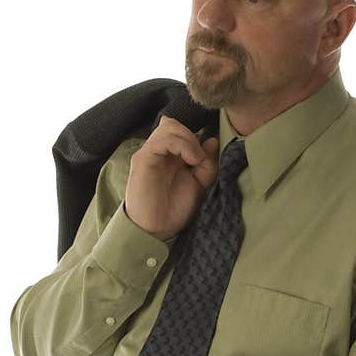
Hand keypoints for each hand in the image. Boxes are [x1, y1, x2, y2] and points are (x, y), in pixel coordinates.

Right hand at [124, 115, 219, 240]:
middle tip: (202, 159)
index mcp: (171, 156)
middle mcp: (160, 152)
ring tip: (197, 160)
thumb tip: (212, 141)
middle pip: (175, 124)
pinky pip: (162, 140)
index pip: (183, 130)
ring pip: (169, 126)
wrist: (155, 231)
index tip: (209, 156)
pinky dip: (181, 145)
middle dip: (193, 136)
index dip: (198, 137)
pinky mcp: (143, 159)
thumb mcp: (200, 186)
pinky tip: (191, 160)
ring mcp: (150, 153)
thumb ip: (207, 165)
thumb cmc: (175, 211)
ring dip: (188, 139)